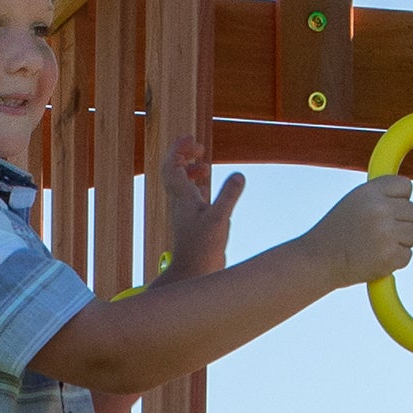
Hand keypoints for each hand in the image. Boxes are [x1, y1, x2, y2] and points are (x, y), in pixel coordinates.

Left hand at [158, 138, 244, 276]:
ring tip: (205, 166)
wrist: (194, 273)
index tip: (192, 139)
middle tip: (200, 148)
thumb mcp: (220, 218)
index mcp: (182, 196)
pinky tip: (207, 188)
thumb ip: (229, 195)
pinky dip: (197, 187)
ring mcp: (186, 213)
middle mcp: (181, 202)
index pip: (172, 165)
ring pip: (181, 184)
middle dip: (184, 156)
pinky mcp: (193, 223)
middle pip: (174, 171)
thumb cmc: (203, 248)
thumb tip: (239, 175)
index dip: (178, 148)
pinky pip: (190, 198)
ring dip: (190, 171)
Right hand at [312, 174, 412, 287]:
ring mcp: (387, 233)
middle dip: (401, 222)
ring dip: (400, 241)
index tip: (389, 208)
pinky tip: (376, 257)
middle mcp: (380, 209)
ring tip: (377, 244)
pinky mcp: (391, 256)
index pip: (406, 186)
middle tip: (379, 231)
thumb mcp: (354, 201)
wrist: (320, 260)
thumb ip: (380, 196)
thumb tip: (407, 197)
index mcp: (370, 192)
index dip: (400, 199)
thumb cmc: (337, 231)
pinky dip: (395, 259)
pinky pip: (407, 254)